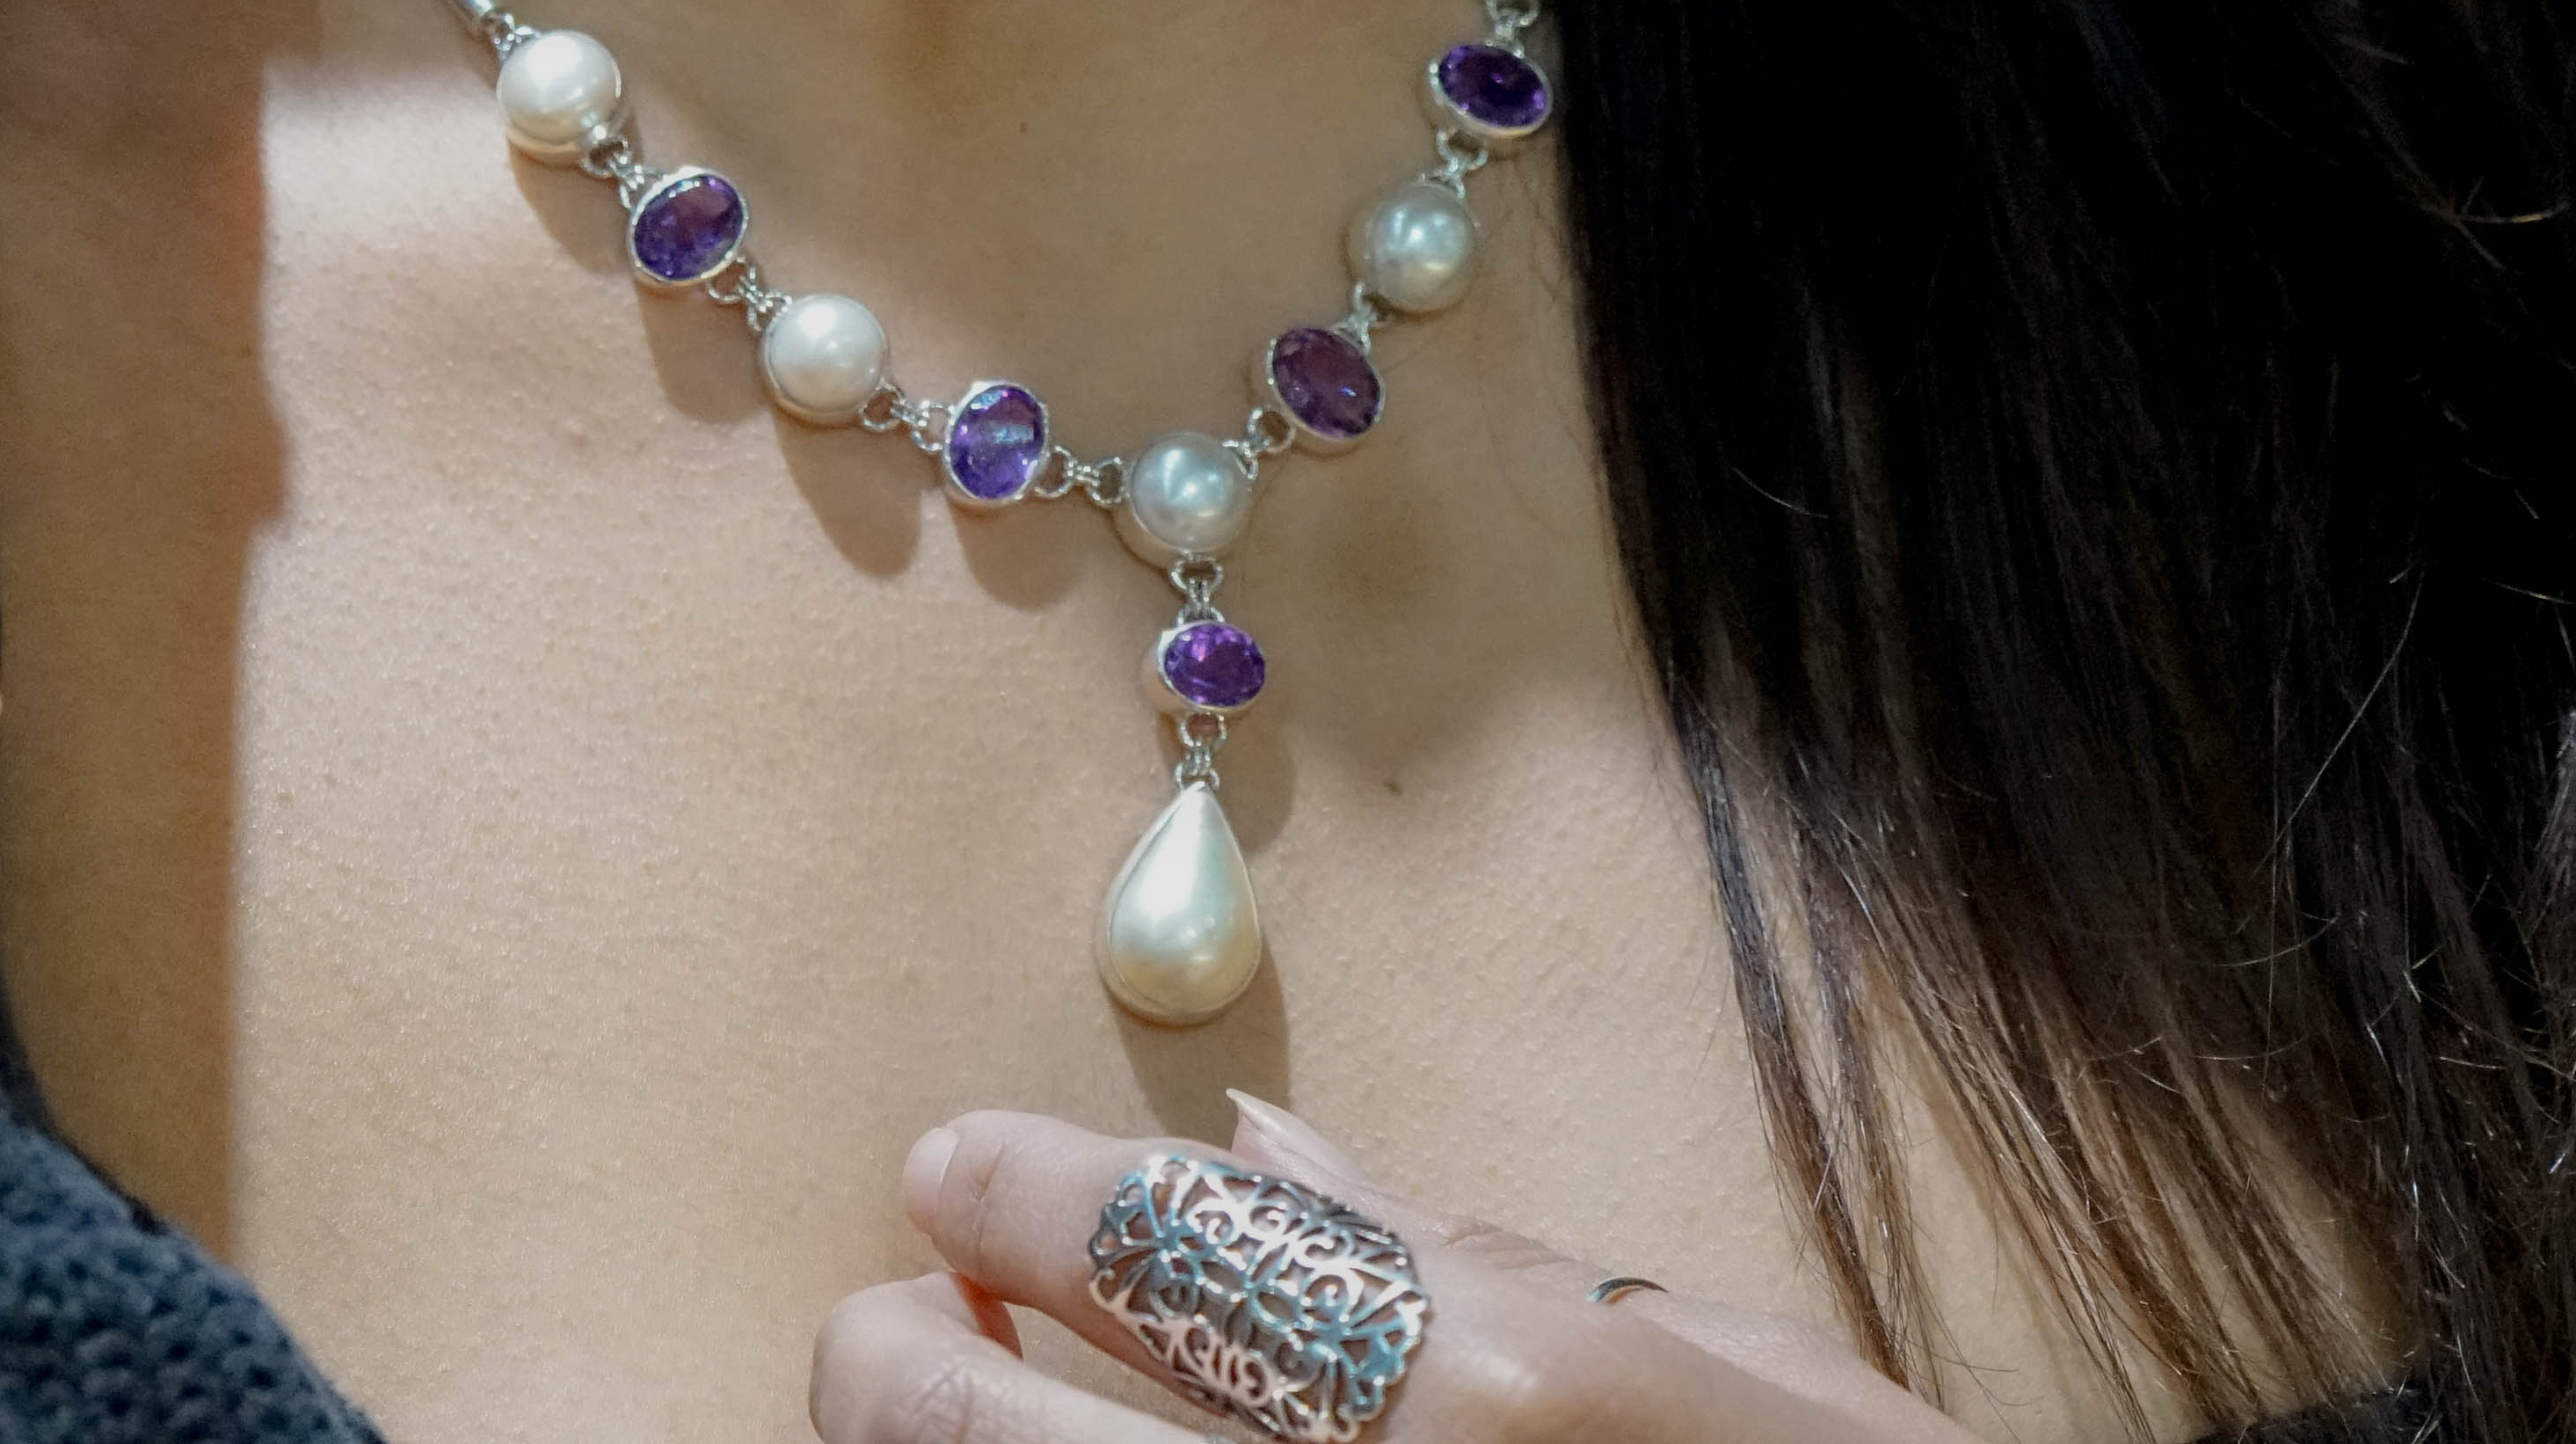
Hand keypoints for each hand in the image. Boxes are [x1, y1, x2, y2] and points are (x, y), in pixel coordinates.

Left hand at [814, 1102, 1962, 1443]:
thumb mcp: (1688, 1353)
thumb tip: (1256, 1159)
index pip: (1150, 1249)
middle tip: (887, 1313)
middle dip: (888, 1358)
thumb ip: (1460, 1247)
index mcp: (1477, 1388)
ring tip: (942, 1420)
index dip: (1012, 1196)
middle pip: (993, 1433)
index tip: (944, 1174)